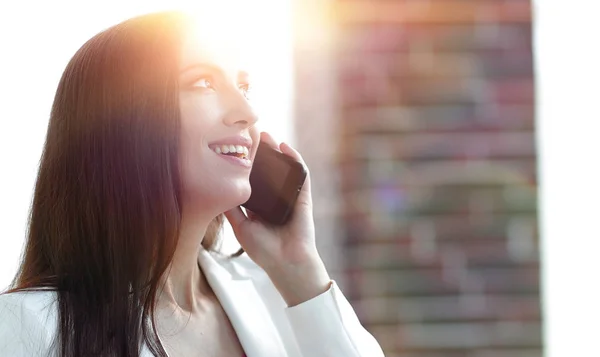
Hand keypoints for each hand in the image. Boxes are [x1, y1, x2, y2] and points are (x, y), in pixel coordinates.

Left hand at [224, 132, 330, 304]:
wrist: (287, 264)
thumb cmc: (264, 251)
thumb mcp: (241, 227)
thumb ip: (231, 209)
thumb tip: (216, 189)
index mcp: (261, 206)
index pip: (254, 181)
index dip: (247, 165)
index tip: (236, 149)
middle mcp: (276, 199)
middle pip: (269, 171)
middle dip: (261, 153)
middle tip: (250, 135)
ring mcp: (290, 197)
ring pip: (284, 169)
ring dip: (277, 152)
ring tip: (267, 136)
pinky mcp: (303, 197)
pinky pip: (301, 174)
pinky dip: (295, 159)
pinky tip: (286, 147)